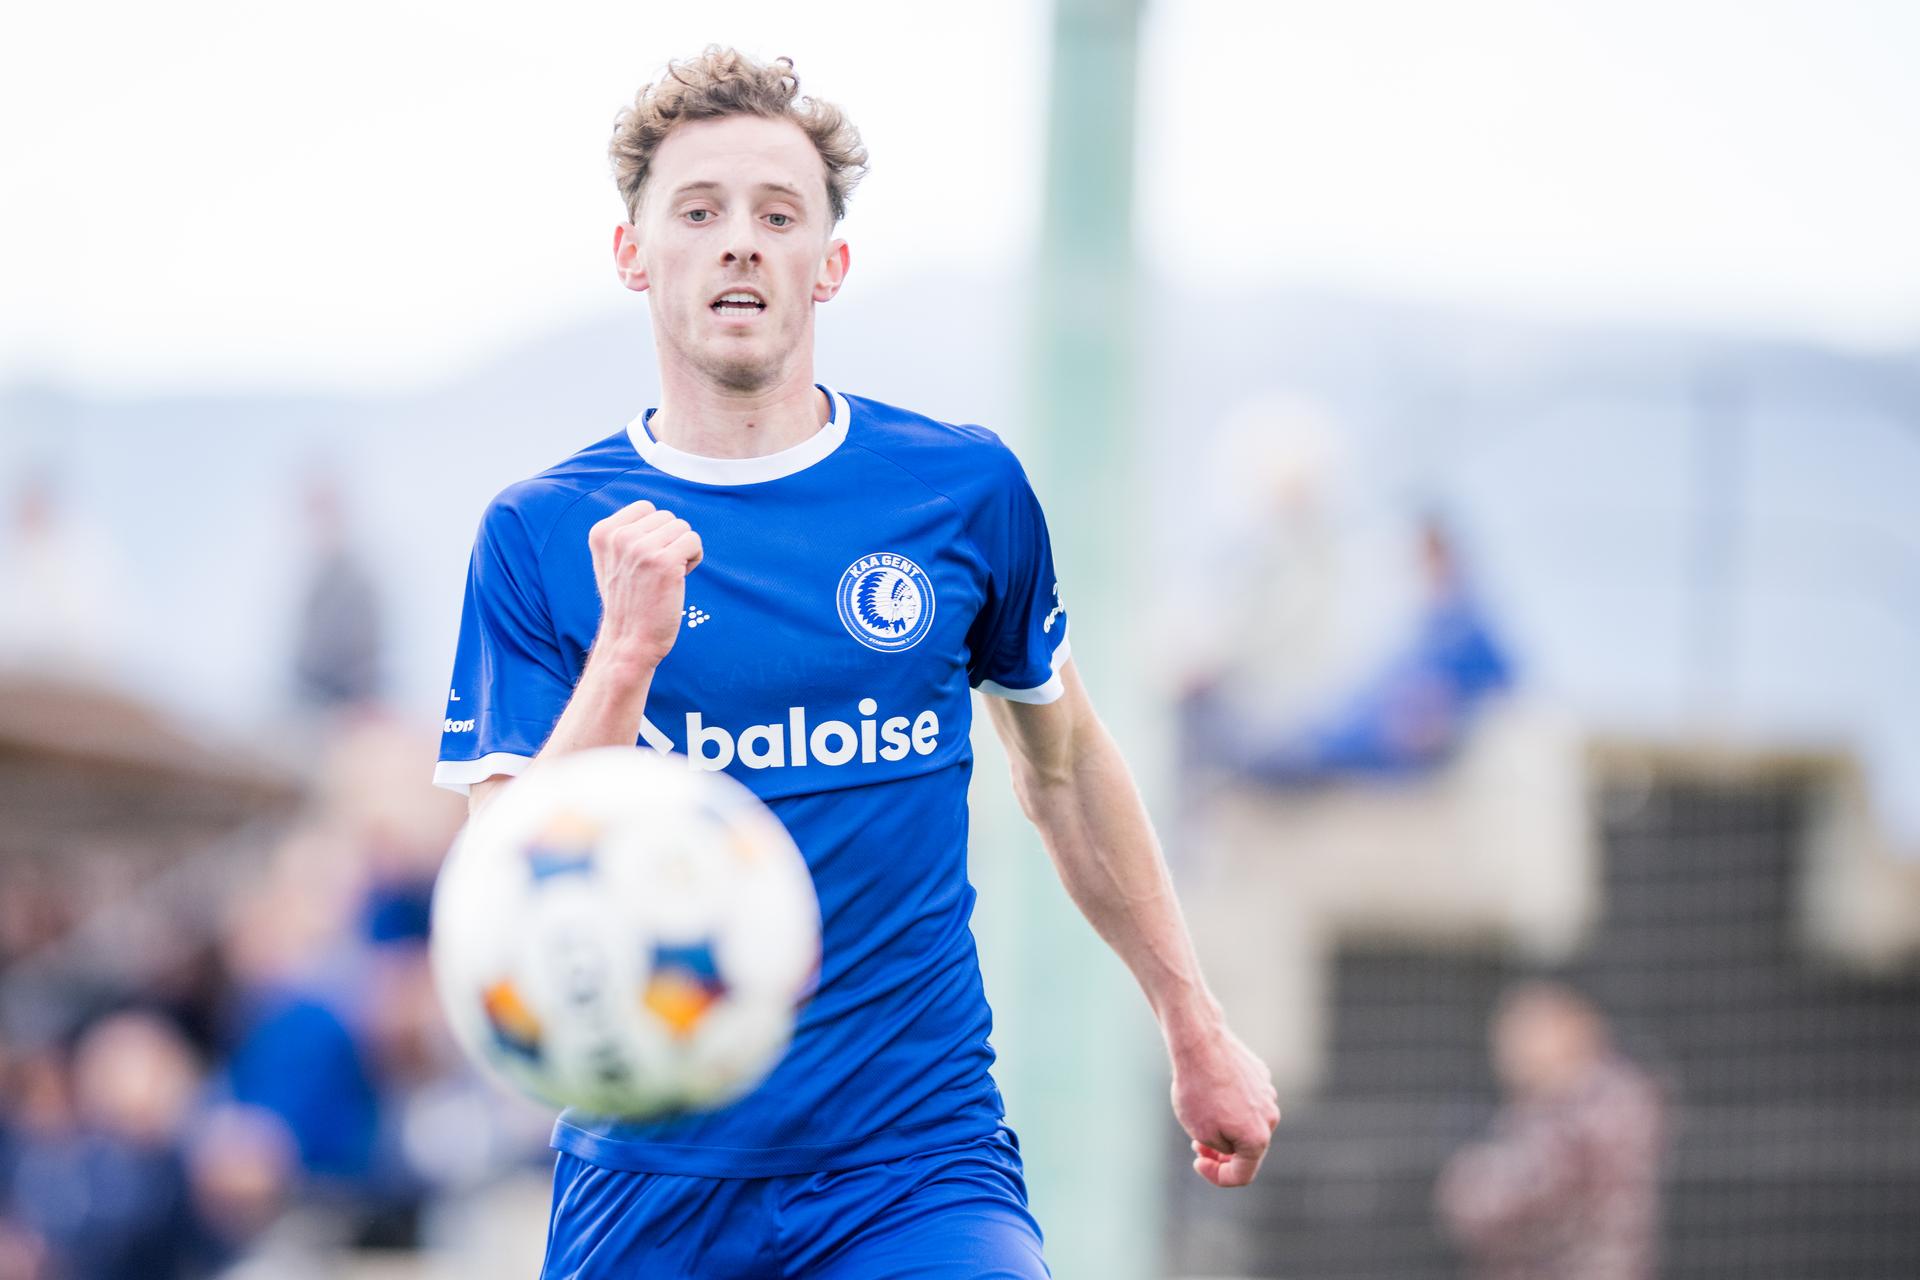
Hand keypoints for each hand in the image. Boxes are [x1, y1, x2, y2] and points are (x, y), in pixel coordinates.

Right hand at [587, 499, 703, 666]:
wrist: (629, 641)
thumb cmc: (628, 601)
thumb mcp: (612, 561)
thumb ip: (624, 533)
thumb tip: (652, 511)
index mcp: (602, 532)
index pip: (646, 508)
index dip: (654, 532)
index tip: (645, 559)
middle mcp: (619, 537)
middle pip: (666, 517)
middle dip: (669, 541)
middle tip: (657, 572)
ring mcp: (642, 548)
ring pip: (682, 527)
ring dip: (682, 550)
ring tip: (667, 576)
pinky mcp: (665, 562)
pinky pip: (694, 541)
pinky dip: (694, 558)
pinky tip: (680, 579)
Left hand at [1171, 1019, 1280, 1187]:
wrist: (1201, 1044)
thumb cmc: (1198, 1090)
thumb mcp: (1200, 1133)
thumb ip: (1221, 1150)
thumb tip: (1232, 1147)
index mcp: (1257, 1138)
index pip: (1242, 1175)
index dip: (1217, 1176)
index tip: (1197, 1161)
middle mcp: (1270, 1118)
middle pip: (1248, 1149)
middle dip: (1222, 1152)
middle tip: (1197, 1145)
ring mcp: (1269, 1094)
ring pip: (1248, 1122)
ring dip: (1227, 1127)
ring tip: (1202, 1113)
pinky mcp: (1261, 1075)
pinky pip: (1248, 1099)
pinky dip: (1231, 1104)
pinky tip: (1212, 1091)